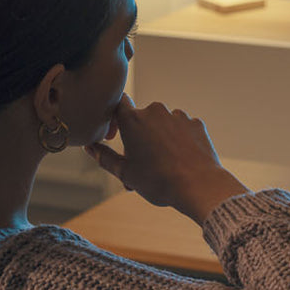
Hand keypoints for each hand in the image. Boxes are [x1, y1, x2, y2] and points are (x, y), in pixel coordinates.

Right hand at [83, 94, 249, 219]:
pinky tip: (180, 160)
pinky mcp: (195, 123)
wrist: (199, 186)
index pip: (117, 103)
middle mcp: (155, 110)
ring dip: (159, 138)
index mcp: (133, 119)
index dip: (113, 117)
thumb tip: (89, 148)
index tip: (115, 136)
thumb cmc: (158, 181)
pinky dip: (178, 140)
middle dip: (139, 136)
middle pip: (141, 117)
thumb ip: (104, 157)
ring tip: (163, 165)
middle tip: (141, 163)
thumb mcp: (125, 172)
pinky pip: (181, 128)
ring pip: (162, 123)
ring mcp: (177, 115)